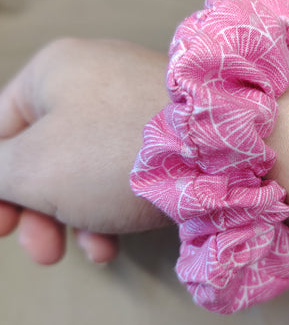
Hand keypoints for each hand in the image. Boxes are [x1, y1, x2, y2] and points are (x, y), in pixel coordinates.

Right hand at [0, 38, 171, 263]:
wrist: (229, 154)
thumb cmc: (115, 154)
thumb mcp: (34, 167)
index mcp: (54, 71)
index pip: (0, 128)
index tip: (0, 230)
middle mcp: (95, 78)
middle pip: (44, 152)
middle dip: (38, 210)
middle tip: (43, 254)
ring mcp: (137, 104)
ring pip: (87, 167)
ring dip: (78, 217)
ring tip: (92, 253)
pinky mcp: (171, 133)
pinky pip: (126, 168)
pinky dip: (113, 204)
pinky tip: (116, 241)